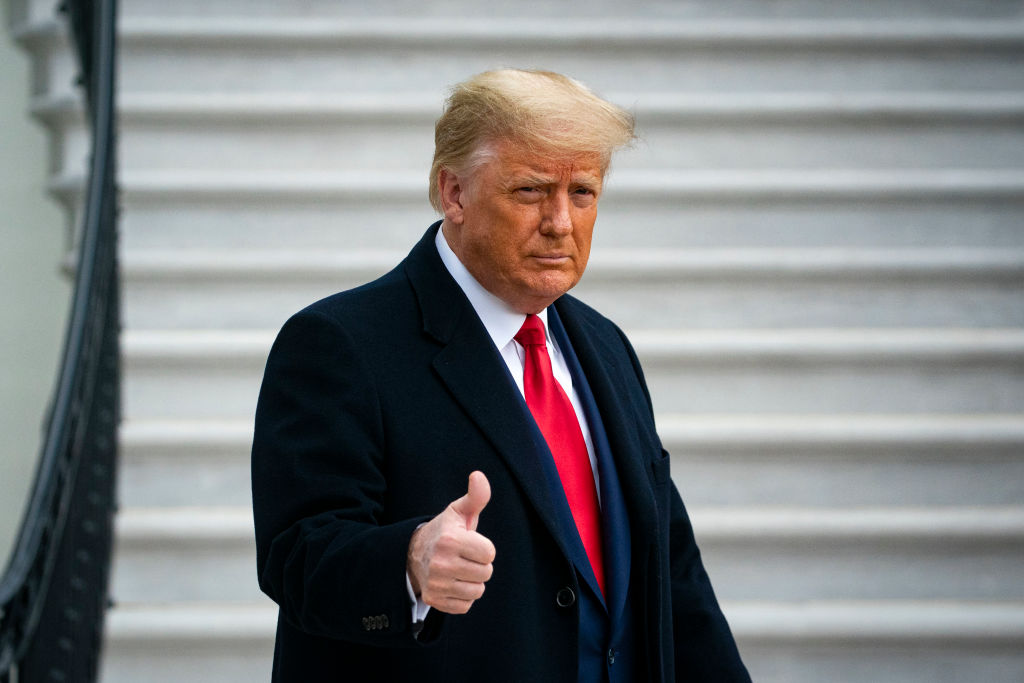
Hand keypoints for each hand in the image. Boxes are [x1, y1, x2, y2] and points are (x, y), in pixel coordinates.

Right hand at [407, 471, 495, 614]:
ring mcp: (436, 583)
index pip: (489, 553)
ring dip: (473, 581)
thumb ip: (476, 496)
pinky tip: (452, 583)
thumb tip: (479, 476)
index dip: (484, 548)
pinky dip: (463, 596)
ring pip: (477, 591)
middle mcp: (442, 563)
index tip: (470, 543)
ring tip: (459, 569)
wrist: (413, 554)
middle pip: (486, 573)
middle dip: (479, 565)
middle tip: (464, 557)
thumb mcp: (458, 512)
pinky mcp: (434, 600)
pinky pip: (466, 605)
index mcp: (451, 540)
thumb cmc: (444, 531)